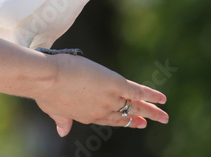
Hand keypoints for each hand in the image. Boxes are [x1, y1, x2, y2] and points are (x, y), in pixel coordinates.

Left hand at [34, 54, 168, 136]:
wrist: (47, 78)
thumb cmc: (45, 91)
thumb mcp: (53, 110)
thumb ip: (61, 119)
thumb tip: (62, 131)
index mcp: (88, 115)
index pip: (111, 119)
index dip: (125, 121)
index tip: (136, 122)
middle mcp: (102, 110)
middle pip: (127, 115)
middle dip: (143, 118)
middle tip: (157, 120)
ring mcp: (110, 98)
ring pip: (135, 105)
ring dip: (152, 109)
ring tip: (164, 115)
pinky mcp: (115, 84)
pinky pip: (138, 91)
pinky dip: (150, 94)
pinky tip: (162, 98)